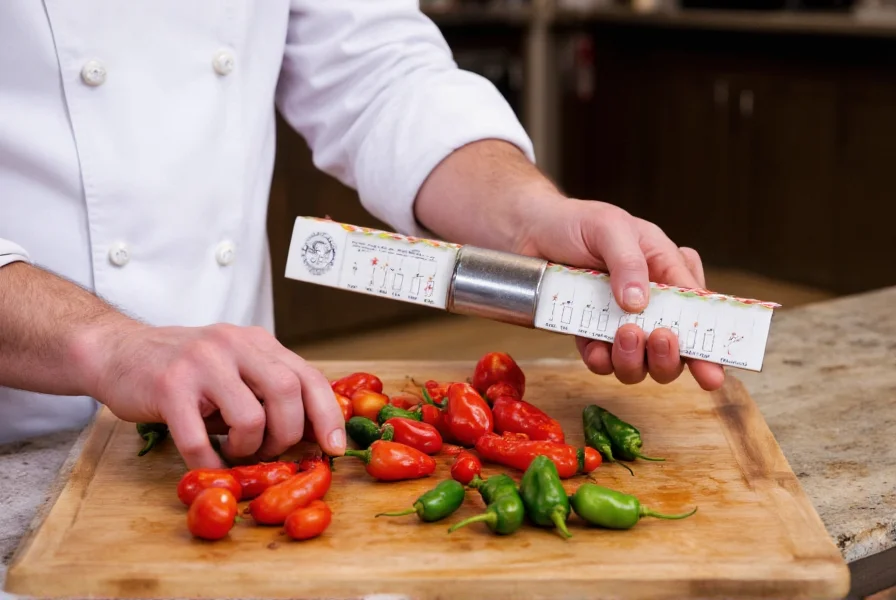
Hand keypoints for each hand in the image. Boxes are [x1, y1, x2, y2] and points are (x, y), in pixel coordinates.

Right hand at [83, 322, 346, 468]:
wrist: (117, 351)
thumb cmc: (184, 369)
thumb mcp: (236, 367)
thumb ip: (270, 389)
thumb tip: (314, 433)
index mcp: (258, 341)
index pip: (308, 376)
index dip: (327, 415)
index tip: (334, 447)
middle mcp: (234, 344)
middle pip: (287, 393)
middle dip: (286, 434)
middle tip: (269, 451)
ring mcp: (201, 362)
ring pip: (251, 417)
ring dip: (248, 447)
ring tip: (234, 449)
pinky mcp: (169, 386)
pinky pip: (200, 438)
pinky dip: (209, 461)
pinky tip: (207, 462)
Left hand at [514, 196, 724, 390]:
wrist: (528, 232)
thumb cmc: (575, 222)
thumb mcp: (610, 226)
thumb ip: (629, 261)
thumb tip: (639, 302)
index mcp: (667, 273)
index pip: (699, 314)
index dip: (710, 346)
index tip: (712, 372)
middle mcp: (649, 304)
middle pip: (675, 351)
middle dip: (671, 356)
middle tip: (659, 337)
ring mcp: (619, 323)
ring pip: (641, 364)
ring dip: (636, 360)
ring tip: (623, 335)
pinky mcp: (589, 336)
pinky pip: (602, 362)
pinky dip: (601, 361)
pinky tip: (594, 348)